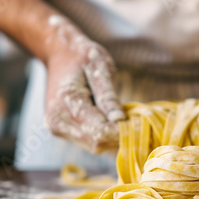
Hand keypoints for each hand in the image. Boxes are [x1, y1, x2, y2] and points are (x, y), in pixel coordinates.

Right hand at [44, 18, 124, 152]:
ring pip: (95, 145)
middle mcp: (57, 122)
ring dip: (113, 135)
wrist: (58, 53)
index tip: (140, 121)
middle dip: (119, 135)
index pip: (99, 132)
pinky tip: (111, 119)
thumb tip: (119, 119)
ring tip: (123, 116)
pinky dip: (105, 133)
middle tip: (135, 119)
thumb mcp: (100, 67)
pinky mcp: (62, 130)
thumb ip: (108, 96)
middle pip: (97, 143)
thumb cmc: (82, 56)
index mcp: (65, 105)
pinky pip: (90, 140)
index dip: (123, 131)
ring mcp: (58, 128)